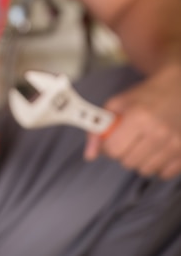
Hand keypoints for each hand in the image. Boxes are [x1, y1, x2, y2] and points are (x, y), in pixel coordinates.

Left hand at [84, 62, 180, 178]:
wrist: (178, 88)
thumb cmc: (146, 95)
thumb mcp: (117, 103)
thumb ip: (98, 128)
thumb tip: (89, 154)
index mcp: (139, 117)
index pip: (114, 149)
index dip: (108, 145)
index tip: (111, 138)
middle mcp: (158, 132)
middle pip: (128, 162)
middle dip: (123, 152)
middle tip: (128, 138)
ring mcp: (174, 144)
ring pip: (145, 170)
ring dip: (139, 160)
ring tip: (143, 142)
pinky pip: (163, 174)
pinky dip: (157, 165)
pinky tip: (157, 149)